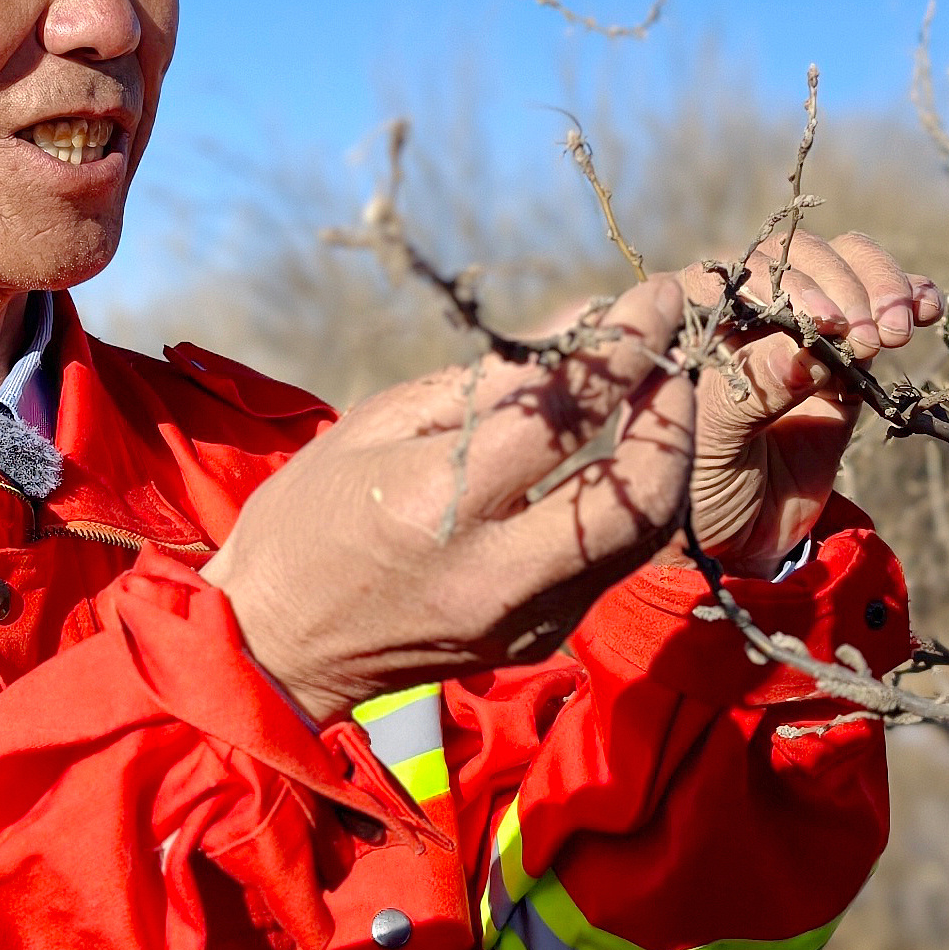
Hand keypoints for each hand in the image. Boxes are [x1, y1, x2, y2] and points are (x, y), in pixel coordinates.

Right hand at [203, 274, 695, 722]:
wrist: (274, 649)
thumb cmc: (310, 517)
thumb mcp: (377, 424)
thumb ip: (488, 382)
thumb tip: (582, 325)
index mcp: (438, 506)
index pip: (566, 416)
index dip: (625, 350)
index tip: (654, 300)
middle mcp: (494, 573)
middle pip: (638, 497)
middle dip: (674, 419)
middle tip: (670, 362)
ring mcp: (524, 619)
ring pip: (642, 538)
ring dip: (666, 462)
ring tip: (655, 401)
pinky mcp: (537, 641)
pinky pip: (608, 566)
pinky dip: (626, 507)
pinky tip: (614, 462)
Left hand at [676, 231, 939, 577]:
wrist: (738, 540)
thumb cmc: (699, 492)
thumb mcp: (712, 446)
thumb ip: (753, 394)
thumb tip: (806, 349)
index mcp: (690, 323)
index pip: (733, 273)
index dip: (784, 284)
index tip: (824, 321)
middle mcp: (742, 311)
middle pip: (797, 260)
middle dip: (843, 287)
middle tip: (870, 338)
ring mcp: (796, 328)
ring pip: (842, 267)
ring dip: (881, 286)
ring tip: (897, 332)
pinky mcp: (842, 355)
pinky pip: (878, 309)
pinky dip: (908, 297)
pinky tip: (928, 308)